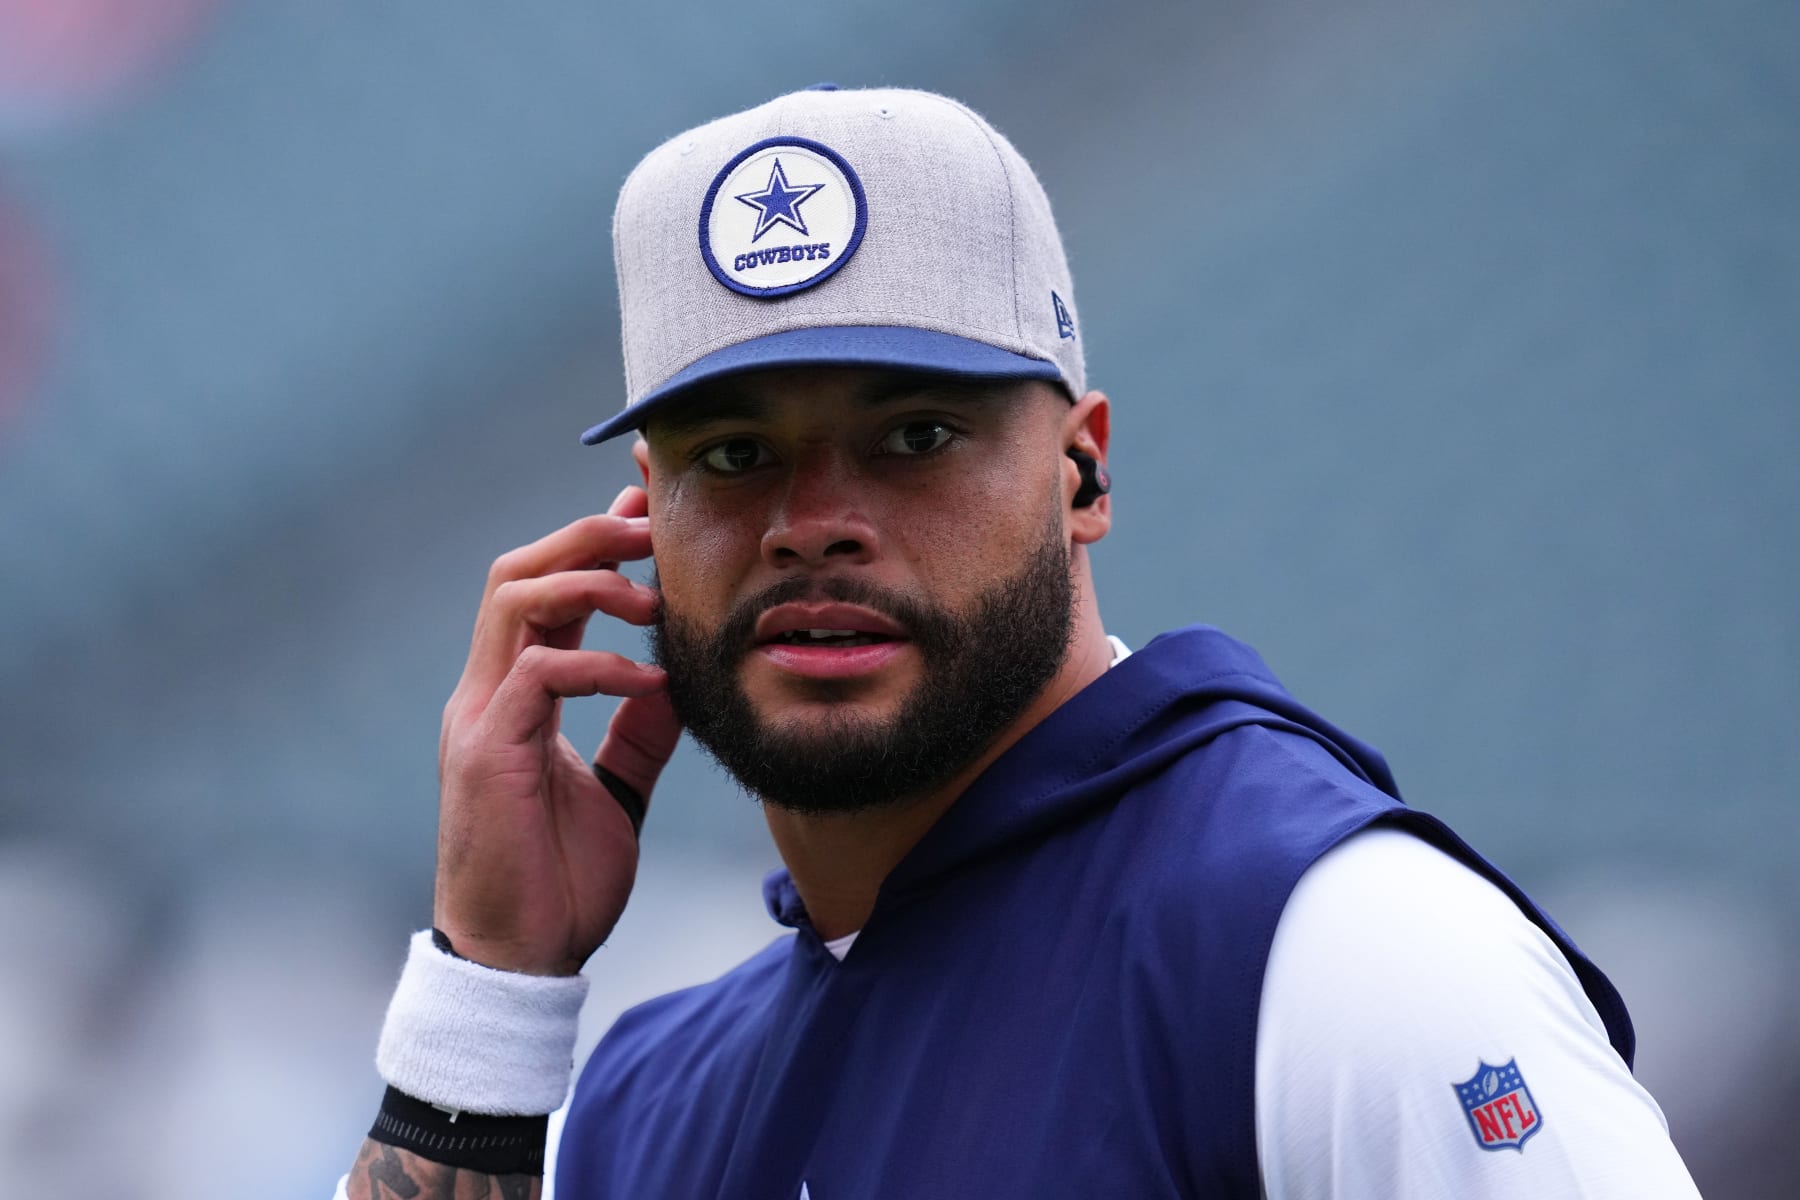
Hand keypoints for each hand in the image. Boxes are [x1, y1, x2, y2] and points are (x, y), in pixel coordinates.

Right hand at [433, 485, 678, 975]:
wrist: (519, 963)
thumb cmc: (559, 881)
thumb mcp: (616, 790)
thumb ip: (639, 732)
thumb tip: (677, 679)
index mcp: (512, 697)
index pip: (544, 592)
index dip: (592, 545)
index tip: (650, 515)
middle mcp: (486, 694)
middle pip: (518, 571)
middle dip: (588, 536)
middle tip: (654, 527)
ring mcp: (479, 719)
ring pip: (514, 600)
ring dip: (590, 583)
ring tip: (653, 599)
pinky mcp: (486, 755)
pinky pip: (537, 675)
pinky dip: (598, 665)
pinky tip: (648, 683)